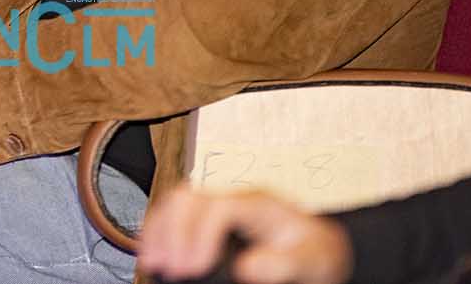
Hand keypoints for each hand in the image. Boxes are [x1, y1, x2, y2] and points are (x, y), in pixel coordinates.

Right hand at [137, 185, 353, 283]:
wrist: (317, 246)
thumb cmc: (314, 253)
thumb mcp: (310, 261)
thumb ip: (283, 264)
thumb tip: (246, 268)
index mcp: (260, 205)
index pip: (219, 208)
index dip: (199, 235)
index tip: (192, 269)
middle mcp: (235, 199)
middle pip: (190, 199)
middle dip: (174, 233)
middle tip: (171, 271)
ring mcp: (219, 204)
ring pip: (176, 203)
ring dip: (160, 231)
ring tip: (154, 263)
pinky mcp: (208, 218)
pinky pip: (175, 214)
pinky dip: (159, 231)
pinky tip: (153, 253)